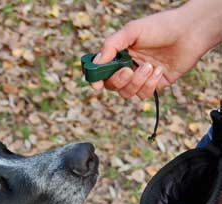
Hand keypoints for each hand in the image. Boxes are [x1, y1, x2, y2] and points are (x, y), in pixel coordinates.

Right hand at [92, 0, 221, 98]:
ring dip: (138, 82)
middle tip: (129, 70)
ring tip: (150, 66)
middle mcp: (128, 66)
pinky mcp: (155, 86)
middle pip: (112, 85)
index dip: (96, 79)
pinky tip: (159, 70)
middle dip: (119, 81)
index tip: (96, 85)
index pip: (101, 71)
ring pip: (128, 93)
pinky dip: (150, 84)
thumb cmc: (161, 27)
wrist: (190, 32)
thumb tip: (97, 62)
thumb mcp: (132, 31)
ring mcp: (141, 78)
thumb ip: (111, 46)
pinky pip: (144, 94)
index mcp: (119, 53)